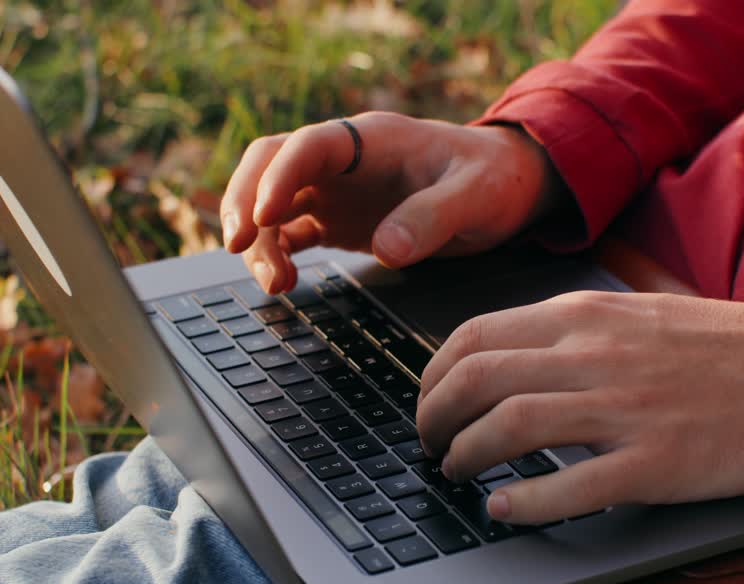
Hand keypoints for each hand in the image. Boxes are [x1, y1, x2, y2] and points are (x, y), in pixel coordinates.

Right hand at [220, 112, 564, 292]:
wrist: (505, 187)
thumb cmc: (492, 178)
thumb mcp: (476, 195)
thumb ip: (433, 217)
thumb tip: (386, 249)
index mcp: (371, 139)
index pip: (308, 146)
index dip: (279, 176)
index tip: (264, 215)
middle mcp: (342, 161)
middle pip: (268, 165)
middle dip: (243, 201)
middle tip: (238, 246)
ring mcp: (334, 191)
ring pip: (270, 202)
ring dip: (259, 240)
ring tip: (276, 284)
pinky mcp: (336, 221)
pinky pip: (289, 233)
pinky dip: (276, 256)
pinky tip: (283, 285)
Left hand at [416, 292, 743, 524]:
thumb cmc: (720, 347)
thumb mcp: (635, 313)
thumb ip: (571, 330)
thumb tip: (506, 358)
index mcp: (586, 315)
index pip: (475, 336)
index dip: (432, 375)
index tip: (427, 401)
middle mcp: (596, 354)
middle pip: (478, 380)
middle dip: (433, 417)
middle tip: (429, 444)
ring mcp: (626, 408)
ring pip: (511, 425)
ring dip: (466, 454)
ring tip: (456, 472)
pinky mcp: (656, 461)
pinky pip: (572, 485)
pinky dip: (524, 501)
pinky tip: (503, 509)